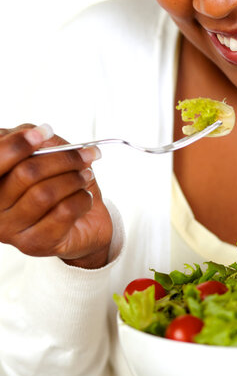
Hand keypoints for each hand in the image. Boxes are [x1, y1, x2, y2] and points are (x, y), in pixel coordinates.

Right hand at [0, 124, 112, 268]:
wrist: (84, 223)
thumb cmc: (61, 184)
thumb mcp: (50, 156)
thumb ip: (41, 143)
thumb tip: (41, 133)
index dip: (18, 144)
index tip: (45, 132)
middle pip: (26, 173)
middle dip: (63, 159)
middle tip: (85, 155)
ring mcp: (11, 229)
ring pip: (45, 194)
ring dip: (74, 179)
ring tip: (86, 175)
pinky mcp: (35, 243)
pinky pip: (63, 213)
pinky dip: (82, 199)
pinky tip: (85, 197)